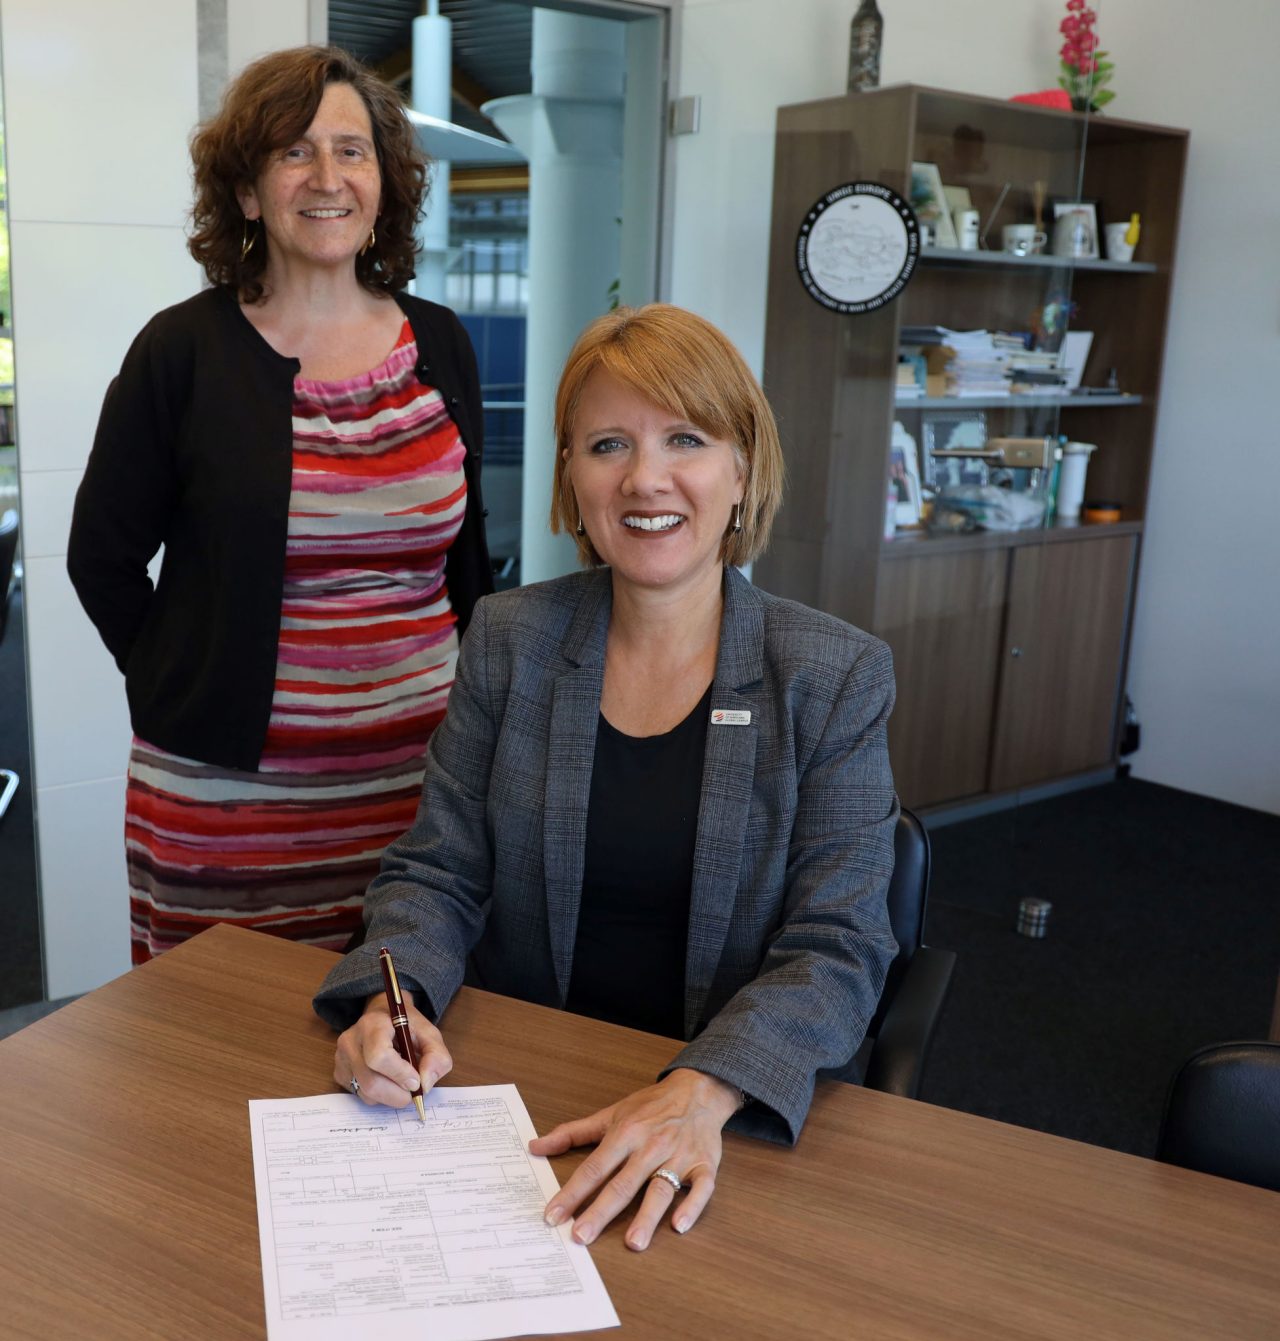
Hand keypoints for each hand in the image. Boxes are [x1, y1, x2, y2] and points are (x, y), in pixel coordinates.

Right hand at [333, 993, 451, 1109]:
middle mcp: (351, 1040)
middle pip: (371, 1081)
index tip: (416, 1081)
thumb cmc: (407, 1026)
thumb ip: (437, 1056)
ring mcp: (342, 1058)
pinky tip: (387, 1080)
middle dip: (398, 1094)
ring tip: (402, 1082)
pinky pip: (360, 1095)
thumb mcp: (430, 1034)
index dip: (400, 1074)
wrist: (384, 1016)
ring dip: (390, 1096)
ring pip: (366, 1093)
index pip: (379, 1056)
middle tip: (414, 1091)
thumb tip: (425, 1084)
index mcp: (373, 1024)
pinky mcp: (339, 1073)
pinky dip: (379, 1096)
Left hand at [530, 1068, 740, 1251]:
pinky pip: (701, 1188)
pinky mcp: (704, 1165)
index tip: (553, 1216)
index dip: (572, 1193)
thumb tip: (535, 1146)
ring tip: (633, 1242)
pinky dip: (692, 1205)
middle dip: (601, 1211)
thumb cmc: (650, 1106)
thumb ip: (572, 1132)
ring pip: (661, 1188)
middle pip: (623, 1183)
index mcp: (625, 1133)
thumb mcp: (610, 1113)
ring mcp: (679, 1156)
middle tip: (581, 1236)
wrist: (697, 1090)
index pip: (594, 1168)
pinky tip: (679, 1225)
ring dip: (647, 1216)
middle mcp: (650, 1146)